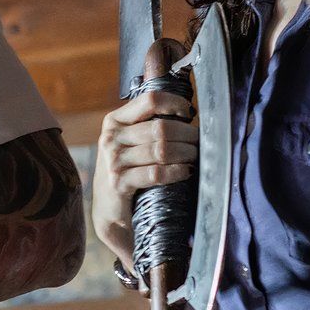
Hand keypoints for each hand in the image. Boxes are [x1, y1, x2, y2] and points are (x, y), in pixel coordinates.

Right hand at [92, 86, 198, 265]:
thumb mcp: (130, 142)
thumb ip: (148, 123)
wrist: (109, 209)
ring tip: (196, 157)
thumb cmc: (127, 171)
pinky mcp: (119, 183)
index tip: (189, 113)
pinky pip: (156, 173)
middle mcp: (111, 138)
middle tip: (200, 142)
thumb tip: (183, 109)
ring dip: (185, 153)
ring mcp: (113, 161)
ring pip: (160, 150)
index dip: (174, 103)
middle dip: (187, 135)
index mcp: (114, 121)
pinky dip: (176, 171)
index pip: (149, 100)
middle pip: (160, 128)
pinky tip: (186, 171)